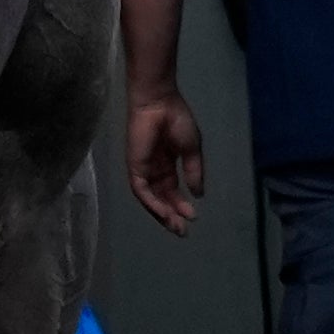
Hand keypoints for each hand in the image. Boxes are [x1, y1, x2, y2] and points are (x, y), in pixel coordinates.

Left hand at [127, 87, 206, 236]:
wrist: (160, 102)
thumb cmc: (176, 119)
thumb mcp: (191, 149)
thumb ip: (194, 171)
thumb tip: (199, 194)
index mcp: (167, 163)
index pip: (171, 190)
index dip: (181, 204)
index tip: (194, 217)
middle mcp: (153, 169)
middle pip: (161, 198)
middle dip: (171, 215)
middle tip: (183, 231)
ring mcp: (143, 169)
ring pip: (150, 199)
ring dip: (162, 214)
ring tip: (175, 226)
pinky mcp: (134, 167)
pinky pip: (142, 191)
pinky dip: (152, 203)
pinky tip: (164, 213)